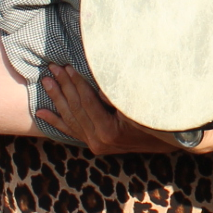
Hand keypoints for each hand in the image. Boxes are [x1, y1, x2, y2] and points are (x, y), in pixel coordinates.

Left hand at [35, 65, 174, 154]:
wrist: (171, 139)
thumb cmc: (158, 118)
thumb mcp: (140, 104)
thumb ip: (116, 96)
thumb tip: (97, 86)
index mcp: (108, 130)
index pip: (86, 102)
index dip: (76, 82)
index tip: (67, 67)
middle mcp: (99, 140)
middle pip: (75, 109)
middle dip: (63, 87)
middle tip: (52, 69)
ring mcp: (97, 145)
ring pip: (71, 119)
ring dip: (57, 99)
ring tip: (46, 82)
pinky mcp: (96, 145)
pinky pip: (72, 131)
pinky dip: (56, 121)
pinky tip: (41, 113)